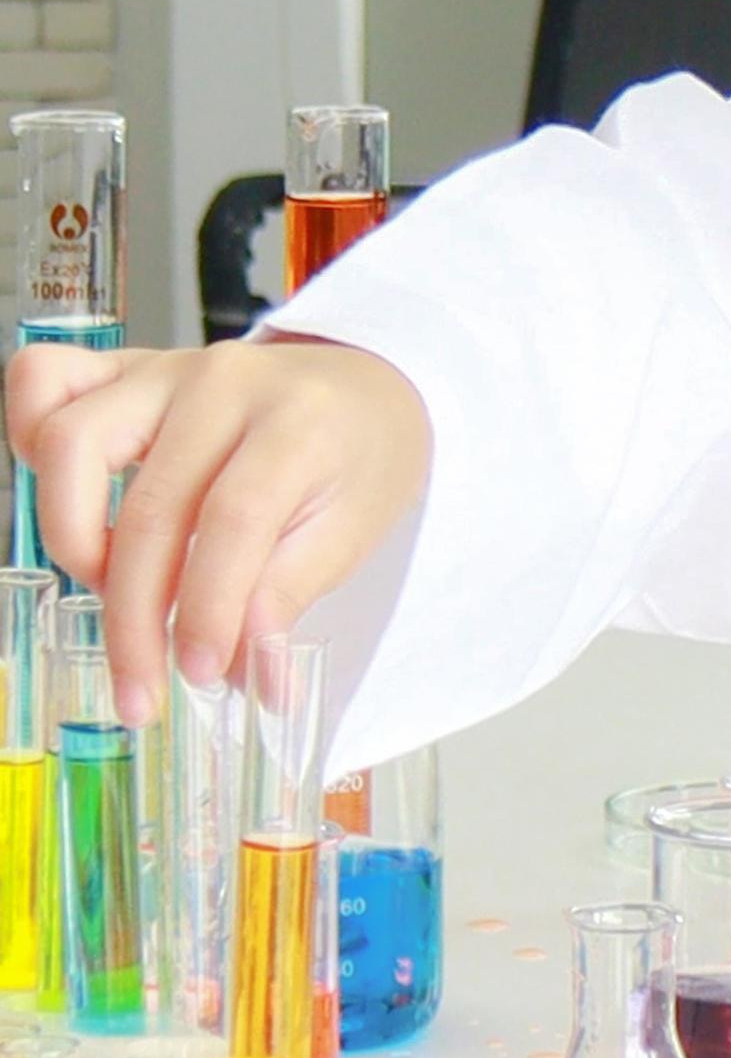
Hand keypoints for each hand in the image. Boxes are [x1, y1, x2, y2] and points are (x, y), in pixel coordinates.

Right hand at [6, 337, 430, 727]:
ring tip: (110, 593)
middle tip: (142, 689)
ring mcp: (168, 369)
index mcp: (300, 421)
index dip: (209, 608)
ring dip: (73, 538)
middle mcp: (226, 384)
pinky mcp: (127, 369)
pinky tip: (68, 502)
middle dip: (135, 618)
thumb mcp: (354, 529)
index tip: (201, 674)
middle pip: (152, 507)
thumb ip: (289, 597)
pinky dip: (26, 437)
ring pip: (72, 443)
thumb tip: (253, 684)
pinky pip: (44, 379)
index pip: (235, 520)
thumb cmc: (362, 458)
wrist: (370, 386)